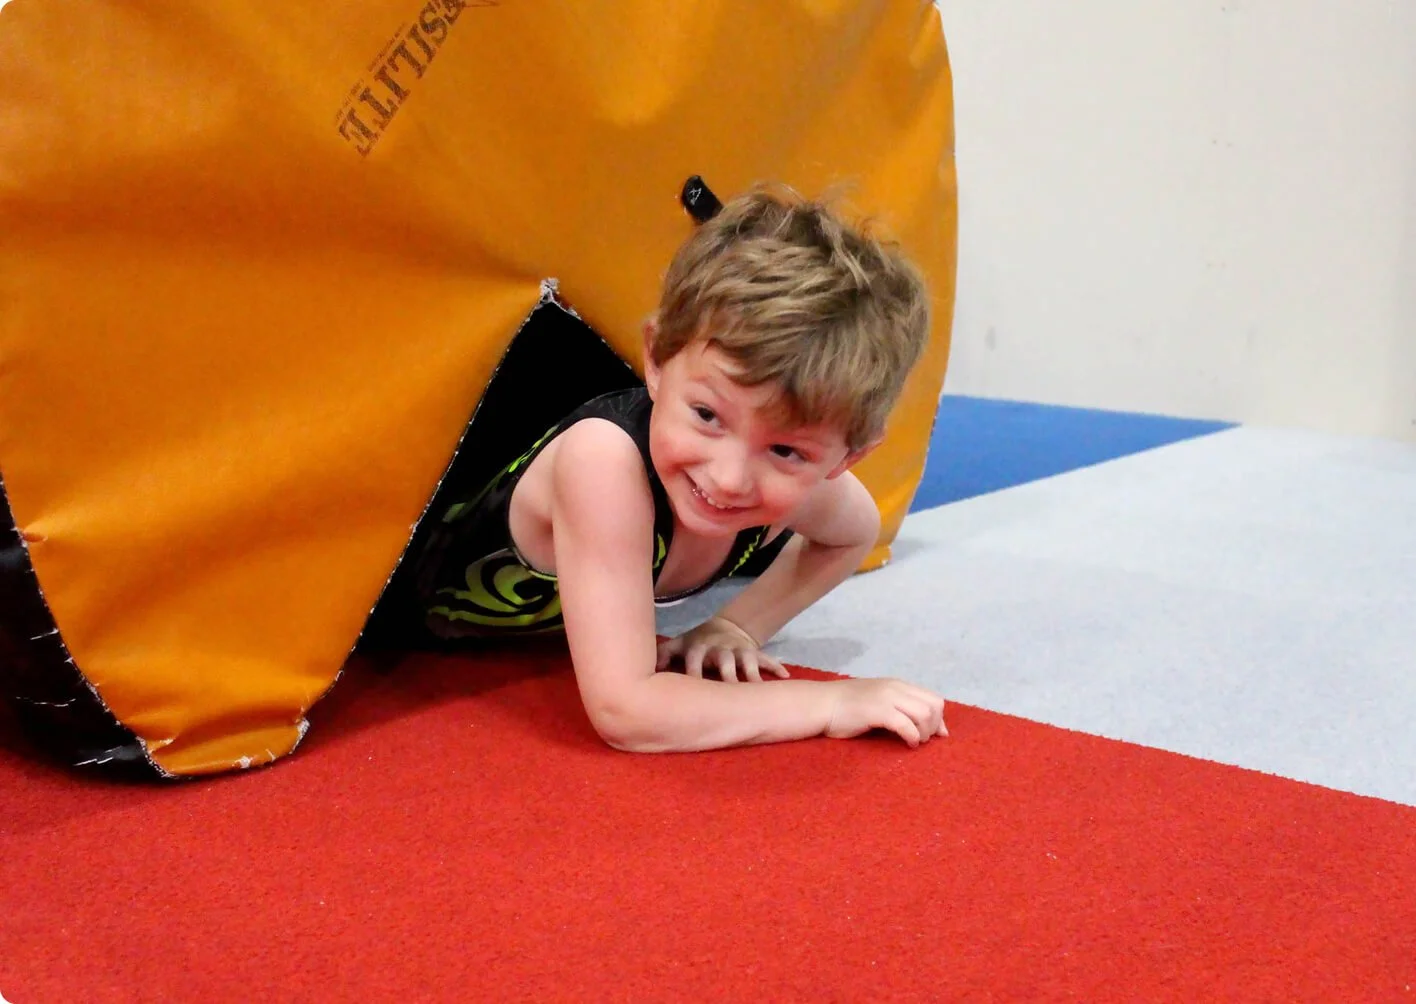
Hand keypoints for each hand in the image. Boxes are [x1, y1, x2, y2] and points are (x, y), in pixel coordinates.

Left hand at [655, 616, 790, 683]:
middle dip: (727, 677)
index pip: (694, 660)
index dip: (693, 673)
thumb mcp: (679, 644)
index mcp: (700, 647)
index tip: (691, 692)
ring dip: (753, 676)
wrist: (725, 627)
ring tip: (758, 692)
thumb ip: (662, 655)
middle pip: (724, 662)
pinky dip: (776, 667)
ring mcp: (740, 649)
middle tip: (730, 696)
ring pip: (748, 662)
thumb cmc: (696, 643)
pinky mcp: (754, 652)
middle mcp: (720, 648)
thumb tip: (643, 669)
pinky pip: (767, 659)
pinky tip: (785, 677)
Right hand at [825, 678, 947, 747]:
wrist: (822, 704)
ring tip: (914, 741)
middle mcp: (896, 688)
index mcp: (897, 685)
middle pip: (934, 706)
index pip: (934, 698)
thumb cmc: (848, 708)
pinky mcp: (878, 711)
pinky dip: (912, 737)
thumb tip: (930, 727)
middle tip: (922, 739)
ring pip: (924, 714)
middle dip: (933, 726)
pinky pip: (906, 725)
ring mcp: (887, 697)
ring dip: (924, 732)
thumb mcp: (879, 701)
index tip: (934, 734)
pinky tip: (908, 743)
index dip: (938, 719)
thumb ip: (901, 709)